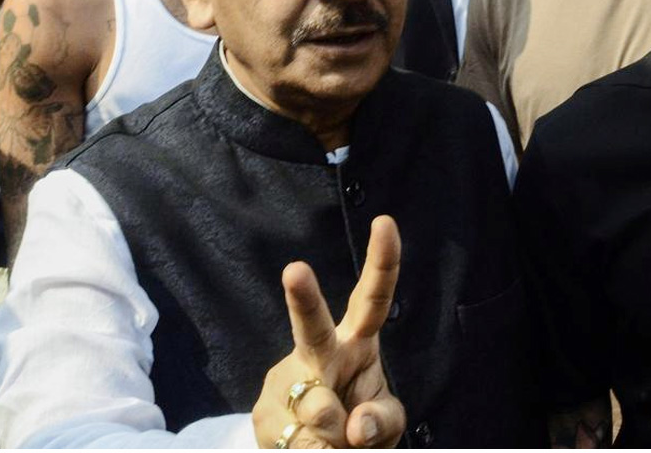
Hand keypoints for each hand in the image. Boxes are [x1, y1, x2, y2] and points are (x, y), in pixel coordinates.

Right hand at [253, 216, 406, 447]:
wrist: (317, 451)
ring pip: (316, 407)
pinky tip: (315, 448)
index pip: (373, 299)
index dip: (382, 262)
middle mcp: (318, 353)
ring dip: (336, 437)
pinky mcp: (263, 415)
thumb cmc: (360, 426)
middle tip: (296, 270)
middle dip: (303, 299)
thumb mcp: (387, 423)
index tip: (385, 222)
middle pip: (312, 325)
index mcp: (357, 342)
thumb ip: (383, 420)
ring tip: (336, 442)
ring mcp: (285, 381)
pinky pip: (299, 442)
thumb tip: (355, 424)